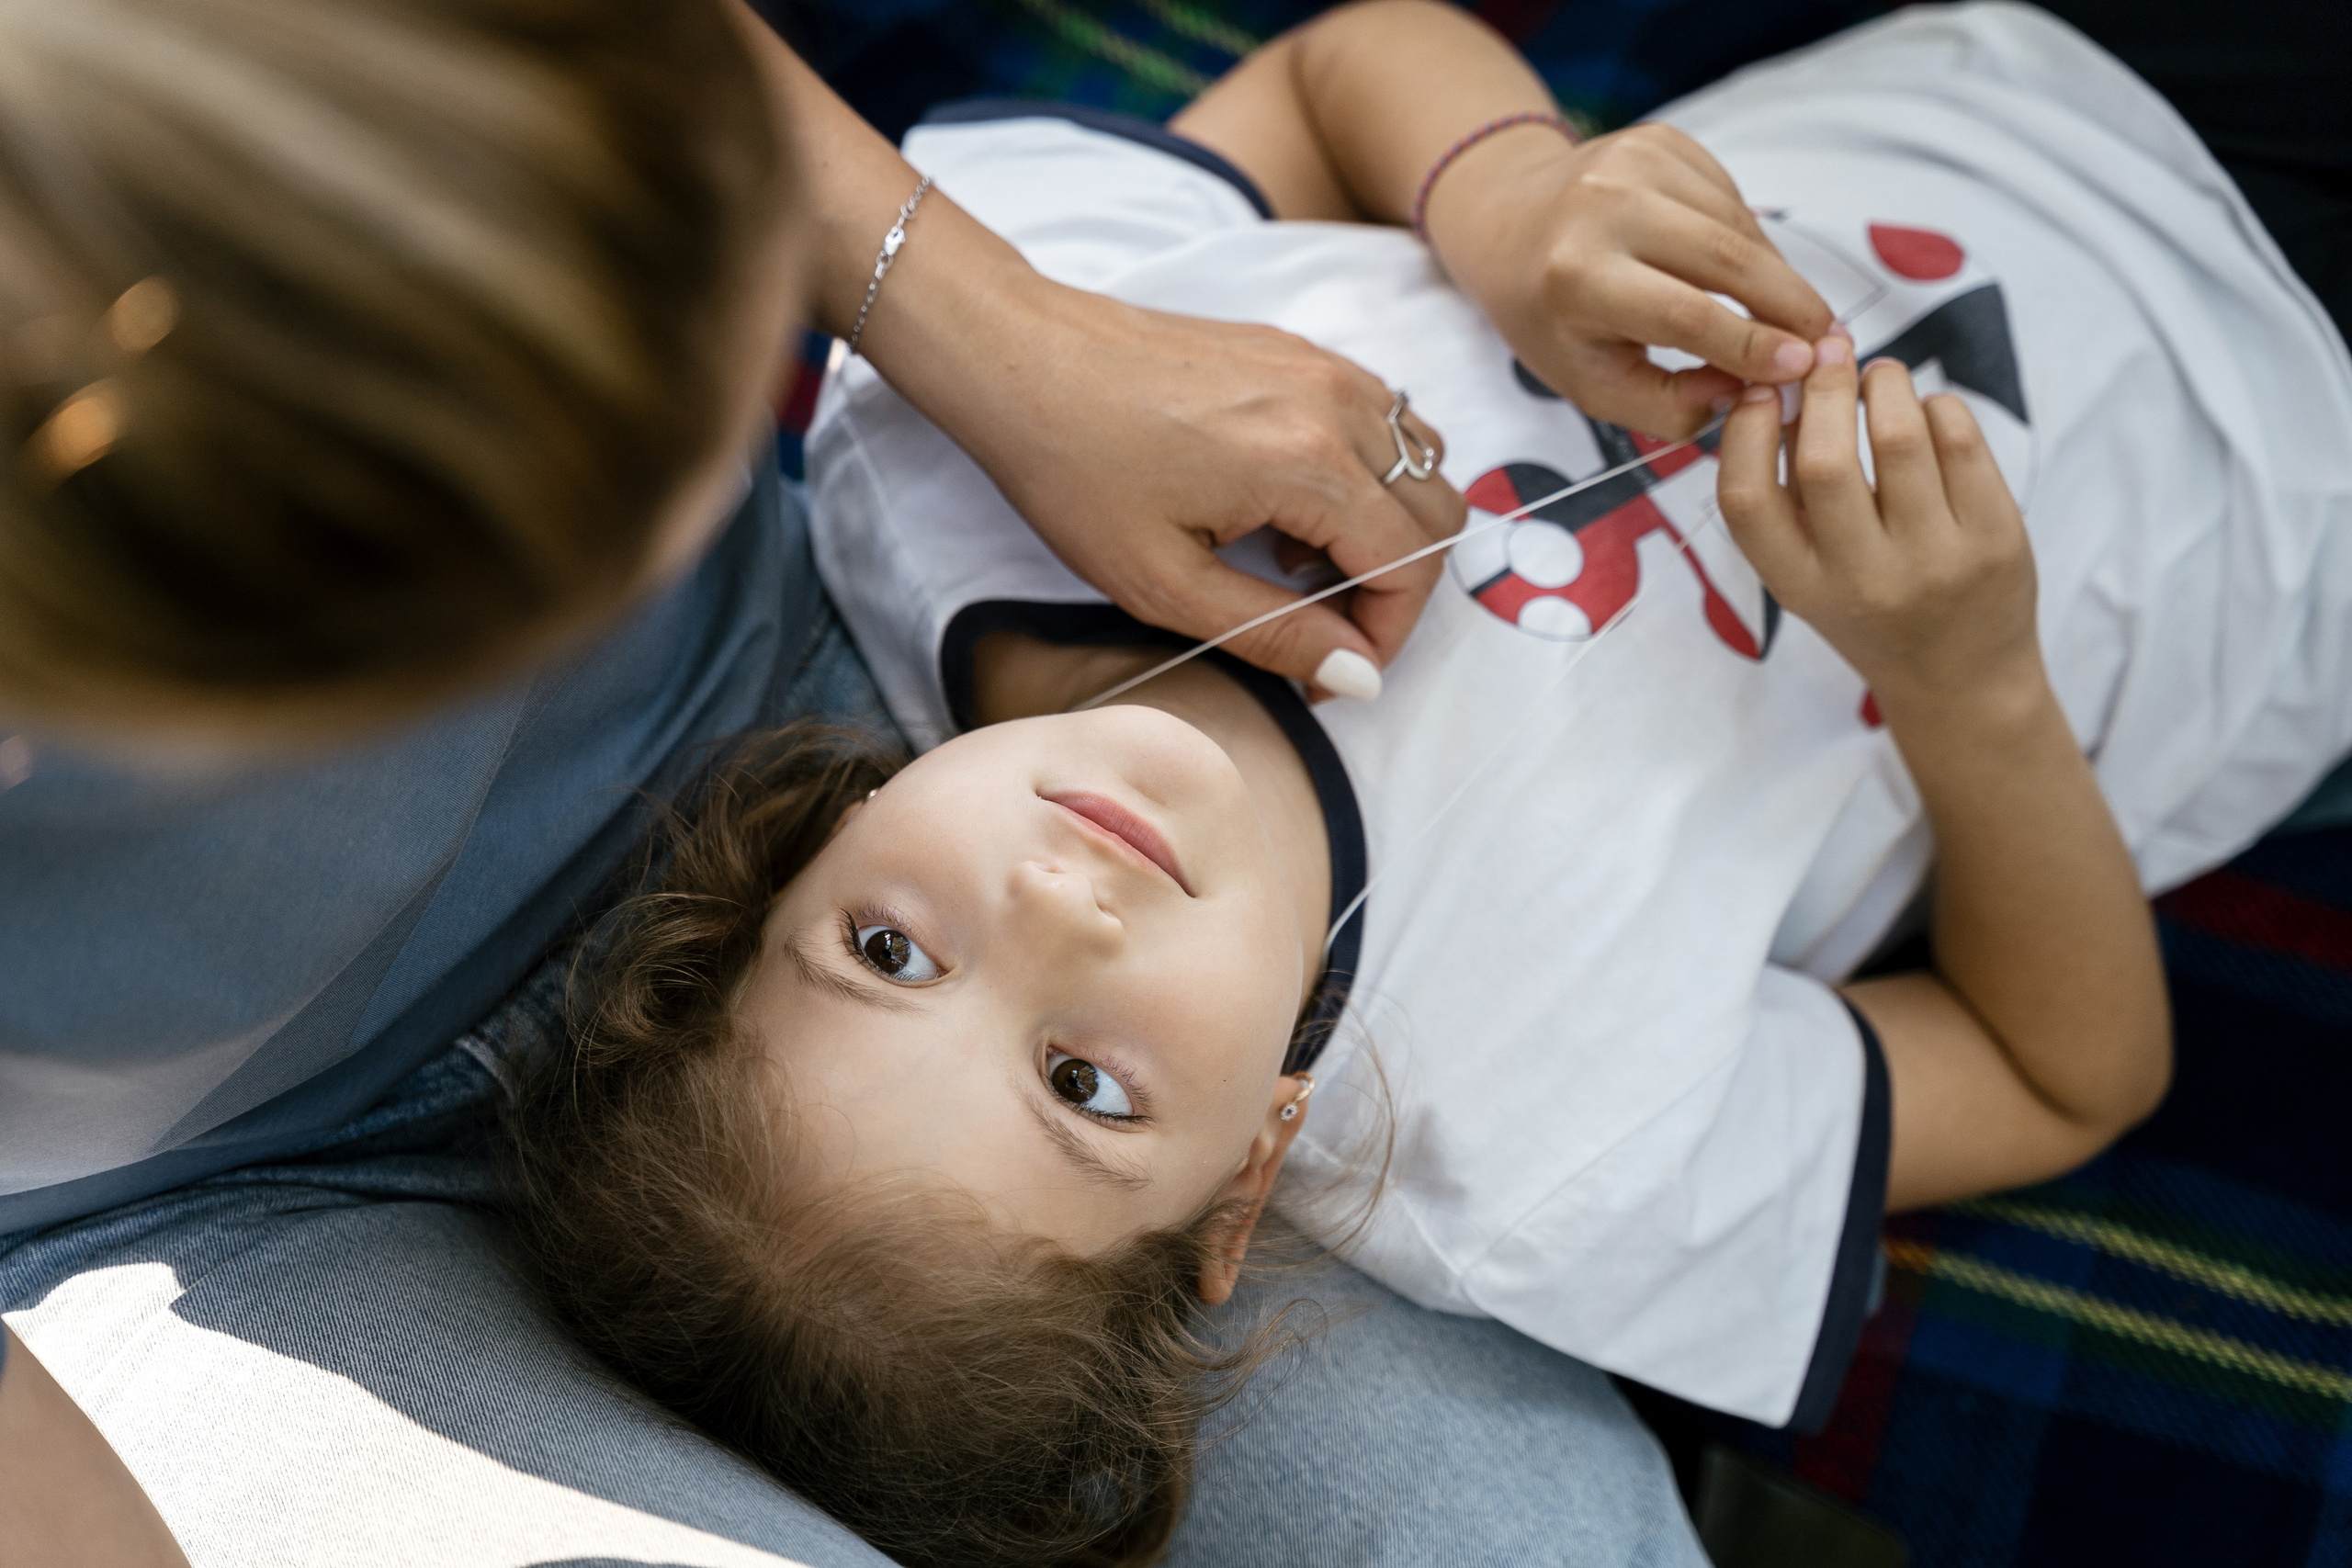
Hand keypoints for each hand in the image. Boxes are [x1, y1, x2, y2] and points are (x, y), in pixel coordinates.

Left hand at [951, 282, 1466, 692]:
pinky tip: (1284, 510)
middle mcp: (1337, 404)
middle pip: (1438, 514)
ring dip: (1385, 528)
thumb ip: (1275, 634)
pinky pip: (1380, 421)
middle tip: (1320, 628)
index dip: (1384, 638)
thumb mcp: (1164, 584)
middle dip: (1397, 588)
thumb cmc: (1073, 471)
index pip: (1412, 567)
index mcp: (1310, 464)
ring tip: (1297, 569)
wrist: (1019, 360)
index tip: (1329, 673)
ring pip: (1421, 463)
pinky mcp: (1299, 352)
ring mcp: (1323, 368)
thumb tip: (1359, 677)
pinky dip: (1363, 478)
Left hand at [1428, 123, 1834, 439]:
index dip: (1755, 345)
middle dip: (1790, 305)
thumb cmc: (1550, 318)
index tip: (1806, 368)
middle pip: (1727, 261)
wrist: (1508, 225)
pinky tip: (1739, 269)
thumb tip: (1752, 391)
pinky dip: (1747, 240)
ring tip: (1790, 316)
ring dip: (1775, 276)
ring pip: (1737, 227)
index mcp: (1576, 276)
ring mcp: (1635, 162)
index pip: (1687, 314)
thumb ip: (1671, 404)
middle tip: (1830, 342)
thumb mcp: (1592, 384)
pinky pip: (1729, 199)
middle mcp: (1605, 206)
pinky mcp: (1660, 140)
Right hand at [1715, 342, 2040, 710]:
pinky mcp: (1995, 539)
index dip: (1746, 431)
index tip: (1764, 393)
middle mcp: (1862, 579)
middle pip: (1824, 460)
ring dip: (1885, 383)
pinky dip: (1938, 407)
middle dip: (1823, 388)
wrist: (1961, 679)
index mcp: (1799, 585)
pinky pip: (1962, 441)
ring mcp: (1934, 561)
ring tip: (1881, 378)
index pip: (1746, 500)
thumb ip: (1791, 495)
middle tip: (1829, 357)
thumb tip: (1787, 386)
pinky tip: (1928, 415)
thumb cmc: (1872, 609)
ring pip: (1902, 437)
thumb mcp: (1810, 572)